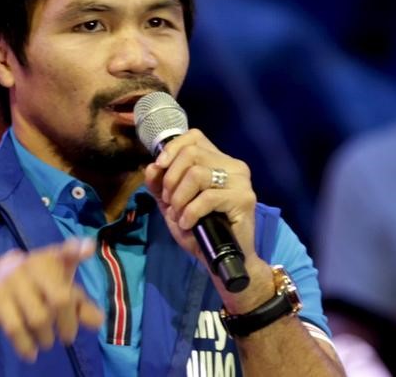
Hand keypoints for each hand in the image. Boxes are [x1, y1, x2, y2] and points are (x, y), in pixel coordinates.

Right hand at [0, 238, 103, 361]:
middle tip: (68, 337)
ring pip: (39, 318)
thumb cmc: (37, 284)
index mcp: (53, 259)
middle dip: (68, 324)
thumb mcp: (60, 288)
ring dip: (47, 338)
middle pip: (60, 299)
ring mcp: (13, 281)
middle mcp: (33, 265)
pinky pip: (16, 329)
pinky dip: (26, 346)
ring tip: (47, 340)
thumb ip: (82, 304)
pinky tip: (32, 353)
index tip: (89, 249)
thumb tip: (98, 322)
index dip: (77, 250)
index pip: (67, 251)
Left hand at [143, 128, 258, 267]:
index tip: (159, 167)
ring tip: (179, 214)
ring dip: (180, 197)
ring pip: (197, 174)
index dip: (172, 148)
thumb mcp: (171, 203)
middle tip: (170, 201)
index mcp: (217, 160)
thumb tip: (152, 167)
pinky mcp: (244, 199)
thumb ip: (159, 184)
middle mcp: (232, 165)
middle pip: (191, 153)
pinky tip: (188, 224)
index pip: (194, 136)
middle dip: (171, 178)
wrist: (220, 259)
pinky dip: (190, 212)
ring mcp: (240, 181)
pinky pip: (207, 197)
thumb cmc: (198, 228)